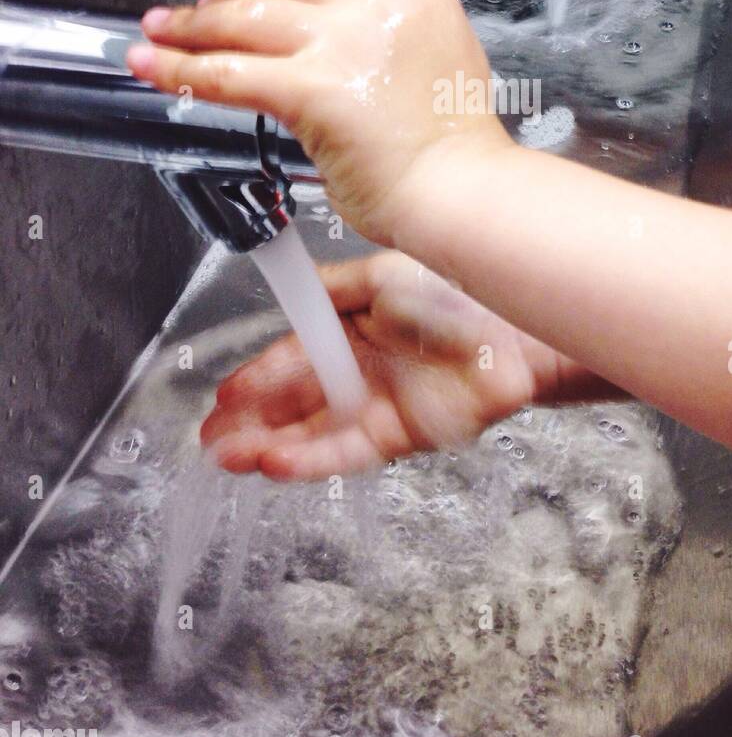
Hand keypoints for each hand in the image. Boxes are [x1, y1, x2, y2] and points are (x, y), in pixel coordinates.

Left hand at [127, 0, 511, 246]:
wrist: (464, 191)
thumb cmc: (455, 147)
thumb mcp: (440, 59)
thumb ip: (391, 38)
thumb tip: (338, 47)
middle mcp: (380, 2)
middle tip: (197, 13)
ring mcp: (344, 40)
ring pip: (247, 18)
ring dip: (194, 25)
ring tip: (163, 31)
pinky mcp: (312, 85)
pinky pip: (229, 72)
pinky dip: (181, 68)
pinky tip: (154, 65)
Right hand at [200, 251, 584, 479]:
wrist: (515, 327)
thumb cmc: (461, 292)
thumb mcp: (382, 274)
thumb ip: (333, 288)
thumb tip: (294, 289)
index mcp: (352, 330)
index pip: (293, 358)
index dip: (257, 378)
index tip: (224, 397)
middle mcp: (361, 371)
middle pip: (296, 403)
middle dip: (251, 423)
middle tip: (212, 439)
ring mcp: (380, 406)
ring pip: (315, 434)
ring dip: (270, 447)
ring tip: (230, 457)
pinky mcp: (403, 436)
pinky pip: (349, 451)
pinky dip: (312, 460)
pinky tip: (276, 462)